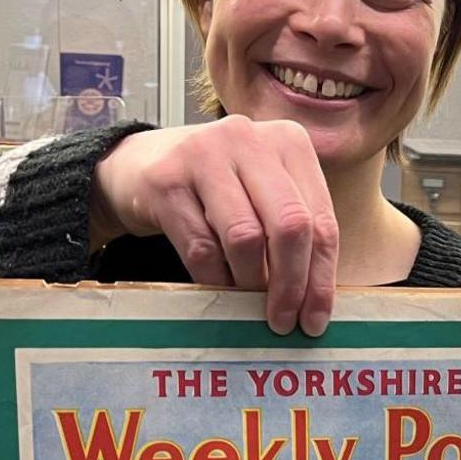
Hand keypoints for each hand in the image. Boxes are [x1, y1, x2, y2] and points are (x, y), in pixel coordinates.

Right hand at [94, 117, 337, 335]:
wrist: (139, 164)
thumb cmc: (216, 185)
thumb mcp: (262, 190)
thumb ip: (292, 229)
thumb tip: (314, 299)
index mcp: (288, 141)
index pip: (320, 218)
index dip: (321, 276)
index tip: (314, 319)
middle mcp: (248, 139)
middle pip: (289, 225)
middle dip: (291, 284)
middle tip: (283, 321)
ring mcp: (203, 155)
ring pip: (245, 238)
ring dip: (250, 283)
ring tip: (248, 304)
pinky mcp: (166, 181)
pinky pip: (201, 248)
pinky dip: (215, 279)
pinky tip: (219, 287)